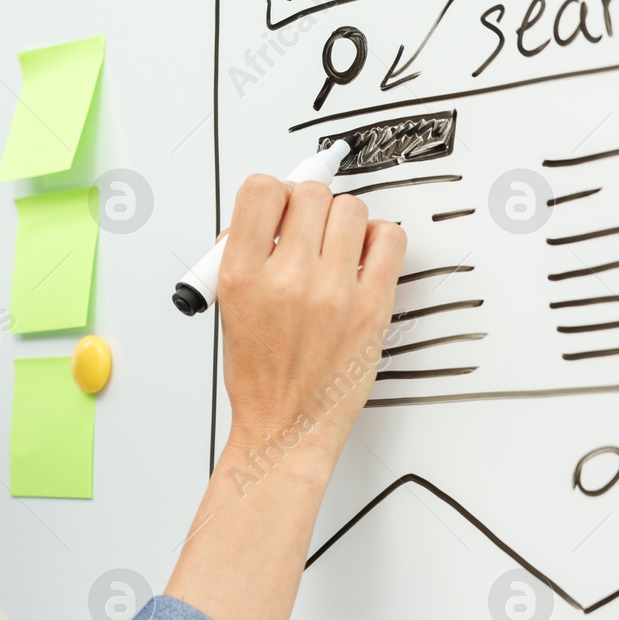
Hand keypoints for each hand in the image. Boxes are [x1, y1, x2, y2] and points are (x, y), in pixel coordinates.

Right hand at [216, 174, 405, 474]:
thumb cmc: (260, 378)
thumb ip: (245, 257)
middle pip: (310, 194)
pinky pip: (389, 239)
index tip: (279, 205)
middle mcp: (286, 279)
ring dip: (343, 221)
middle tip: (308, 227)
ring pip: (351, 209)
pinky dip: (378, 239)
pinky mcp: (372, 306)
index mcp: (241, 276)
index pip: (261, 191)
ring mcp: (332, 292)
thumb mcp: (229, 311)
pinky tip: (362, 258)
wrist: (286, 428)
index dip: (273, 192)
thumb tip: (266, 217)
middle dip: (308, 205)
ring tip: (336, 247)